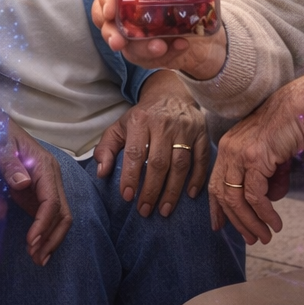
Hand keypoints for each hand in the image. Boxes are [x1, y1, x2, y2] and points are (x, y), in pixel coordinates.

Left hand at [0, 119, 72, 265]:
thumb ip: (10, 164)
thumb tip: (23, 183)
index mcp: (45, 166)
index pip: (52, 201)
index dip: (44, 224)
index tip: (31, 242)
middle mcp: (51, 178)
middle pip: (63, 213)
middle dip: (52, 237)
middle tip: (36, 258)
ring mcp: (46, 186)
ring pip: (59, 218)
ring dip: (51, 239)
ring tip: (38, 259)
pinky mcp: (37, 193)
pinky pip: (47, 216)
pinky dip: (45, 233)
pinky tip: (37, 249)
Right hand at [92, 0, 229, 79]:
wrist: (199, 29)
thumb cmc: (186, 1)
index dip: (104, 2)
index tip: (110, 11)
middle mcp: (126, 15)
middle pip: (107, 25)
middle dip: (111, 34)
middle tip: (120, 41)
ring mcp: (135, 37)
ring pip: (128, 47)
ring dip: (142, 48)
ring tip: (160, 47)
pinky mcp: (147, 54)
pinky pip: (151, 59)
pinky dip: (168, 54)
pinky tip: (181, 46)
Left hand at [92, 70, 209, 216]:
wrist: (171, 94)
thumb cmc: (142, 117)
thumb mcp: (119, 126)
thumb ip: (106, 148)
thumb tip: (101, 173)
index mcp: (140, 120)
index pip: (135, 152)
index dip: (131, 176)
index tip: (127, 197)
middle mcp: (164, 123)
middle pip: (159, 162)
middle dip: (151, 190)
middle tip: (144, 210)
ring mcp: (185, 128)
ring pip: (180, 164)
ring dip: (172, 190)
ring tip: (163, 210)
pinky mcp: (202, 133)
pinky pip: (201, 159)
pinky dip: (197, 178)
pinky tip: (190, 195)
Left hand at [210, 66, 303, 243]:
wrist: (303, 104)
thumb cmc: (291, 126)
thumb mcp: (272, 154)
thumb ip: (267, 176)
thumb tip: (270, 199)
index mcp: (228, 146)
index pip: (214, 183)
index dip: (216, 208)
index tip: (220, 227)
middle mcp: (228, 149)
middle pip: (223, 194)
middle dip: (236, 221)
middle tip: (252, 238)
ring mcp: (240, 153)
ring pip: (237, 199)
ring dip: (251, 222)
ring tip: (265, 236)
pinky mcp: (256, 157)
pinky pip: (256, 195)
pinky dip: (265, 213)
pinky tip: (275, 222)